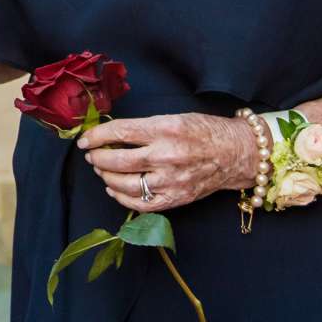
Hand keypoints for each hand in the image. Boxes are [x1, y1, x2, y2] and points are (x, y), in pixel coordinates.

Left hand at [78, 113, 259, 212]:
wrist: (236, 154)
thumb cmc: (205, 131)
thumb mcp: (174, 118)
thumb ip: (143, 127)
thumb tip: (110, 135)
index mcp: (165, 129)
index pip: (120, 132)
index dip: (97, 136)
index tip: (85, 139)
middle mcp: (166, 156)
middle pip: (118, 160)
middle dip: (98, 158)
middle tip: (92, 155)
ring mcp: (171, 180)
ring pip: (124, 184)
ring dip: (106, 176)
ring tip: (101, 169)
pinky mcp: (176, 198)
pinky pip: (140, 204)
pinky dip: (121, 197)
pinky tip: (114, 189)